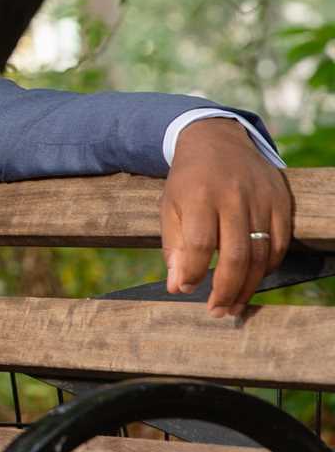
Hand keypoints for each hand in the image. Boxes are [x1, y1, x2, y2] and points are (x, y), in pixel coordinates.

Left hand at [161, 117, 291, 317]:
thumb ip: (174, 247)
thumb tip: (177, 287)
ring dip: (249, 286)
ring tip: (233, 305)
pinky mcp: (281, 202)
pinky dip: (268, 267)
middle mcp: (234, 197)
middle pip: (236, 255)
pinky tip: (254, 279)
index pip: (201, 244)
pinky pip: (280, 244)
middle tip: (217, 311)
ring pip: (261, 255)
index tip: (187, 290)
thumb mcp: (169, 206)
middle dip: (226, 290)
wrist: (216, 140)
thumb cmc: (188, 181)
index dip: (195, 273)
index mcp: (199, 196)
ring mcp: (261, 200)